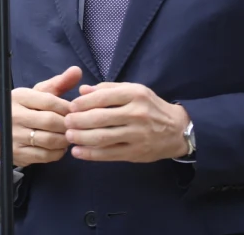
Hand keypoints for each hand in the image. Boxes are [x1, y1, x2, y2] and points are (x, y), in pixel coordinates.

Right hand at [6, 66, 81, 167]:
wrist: (4, 133)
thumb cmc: (27, 110)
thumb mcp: (39, 94)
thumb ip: (59, 83)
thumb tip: (77, 70)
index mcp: (19, 96)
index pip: (49, 101)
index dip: (67, 107)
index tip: (75, 112)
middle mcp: (13, 115)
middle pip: (50, 121)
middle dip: (67, 125)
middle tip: (75, 126)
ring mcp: (14, 136)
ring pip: (49, 140)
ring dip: (64, 140)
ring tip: (69, 136)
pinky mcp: (18, 153)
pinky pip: (46, 155)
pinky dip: (58, 152)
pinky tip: (60, 147)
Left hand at [64, 82, 189, 162]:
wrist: (177, 130)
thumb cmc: (150, 107)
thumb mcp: (133, 90)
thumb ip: (108, 89)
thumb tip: (82, 90)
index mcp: (134, 95)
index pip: (103, 98)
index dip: (83, 103)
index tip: (70, 106)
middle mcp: (137, 114)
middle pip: (100, 118)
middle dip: (78, 121)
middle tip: (66, 122)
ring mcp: (137, 135)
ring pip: (103, 138)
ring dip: (81, 138)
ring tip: (69, 137)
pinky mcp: (136, 153)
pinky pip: (110, 154)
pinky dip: (91, 154)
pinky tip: (78, 152)